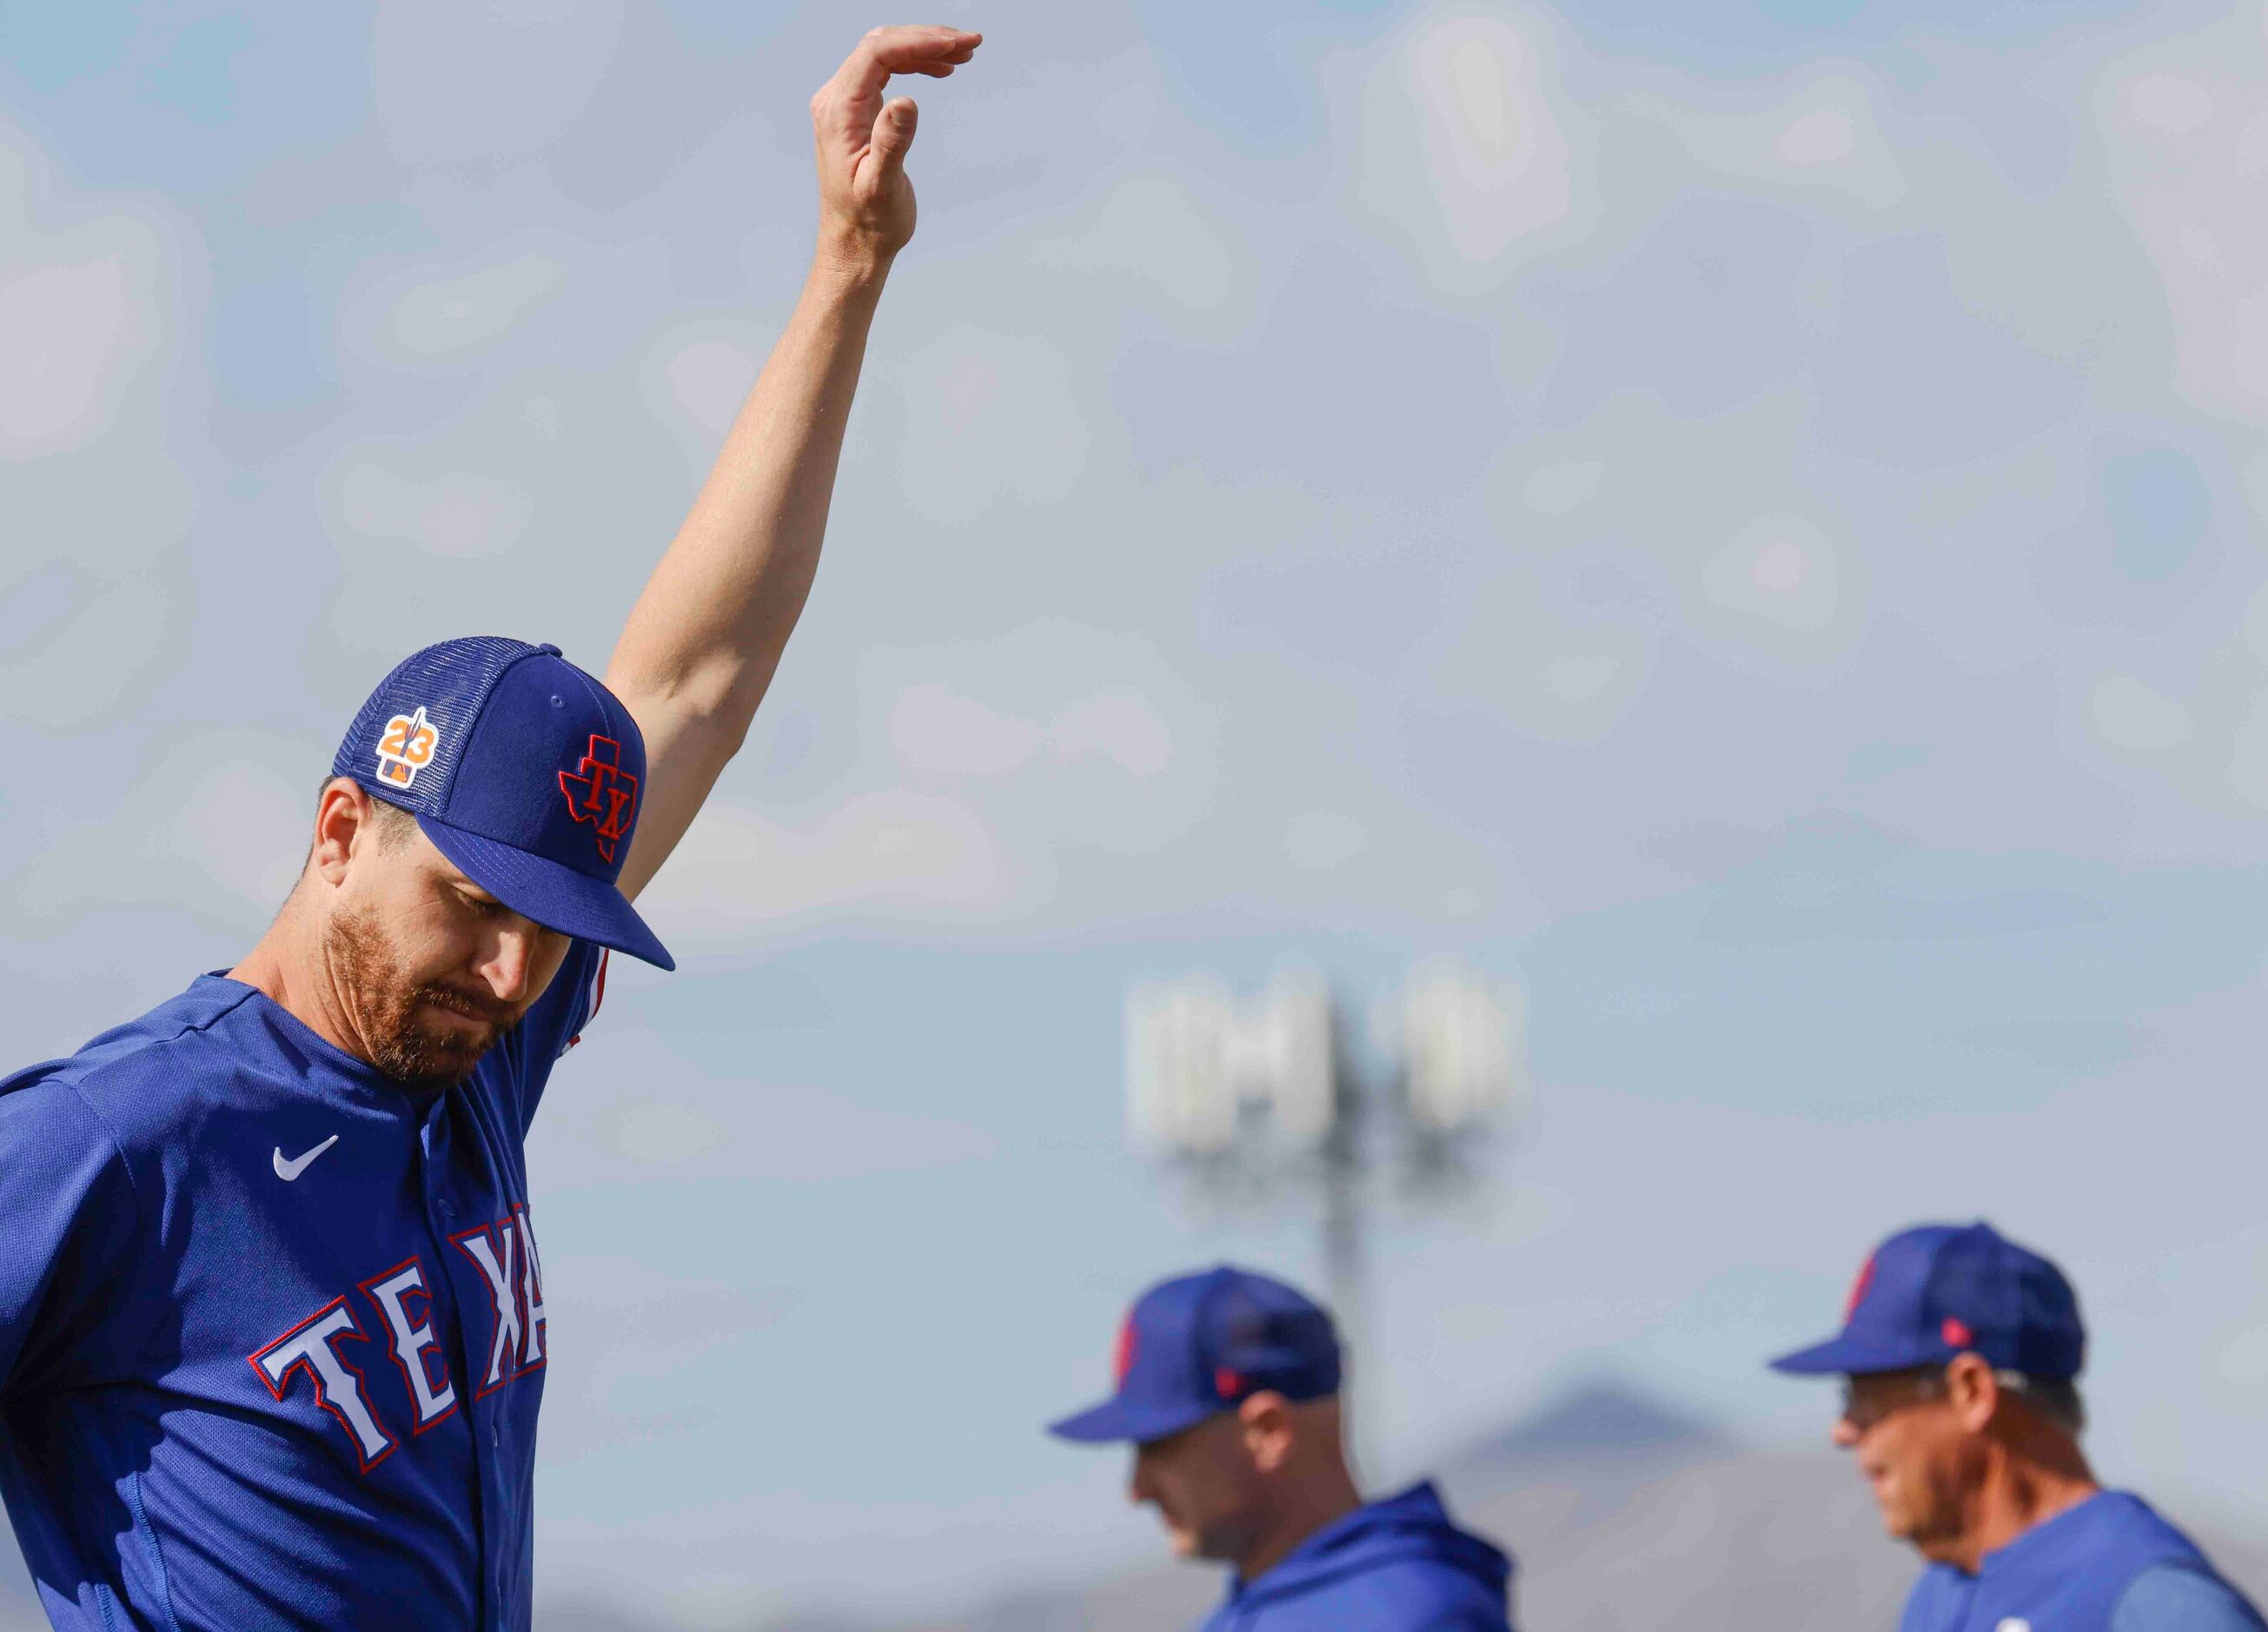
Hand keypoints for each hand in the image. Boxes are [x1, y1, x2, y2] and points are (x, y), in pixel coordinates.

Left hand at [809, 24, 981, 269]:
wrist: (855, 244)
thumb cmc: (869, 222)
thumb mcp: (882, 186)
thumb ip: (892, 141)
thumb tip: (906, 100)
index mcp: (839, 111)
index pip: (877, 53)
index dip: (919, 42)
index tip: (957, 46)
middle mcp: (836, 99)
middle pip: (882, 45)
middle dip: (927, 38)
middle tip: (970, 43)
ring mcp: (846, 103)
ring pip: (886, 54)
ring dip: (925, 49)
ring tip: (964, 55)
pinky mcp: (858, 112)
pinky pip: (886, 71)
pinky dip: (916, 65)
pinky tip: (942, 70)